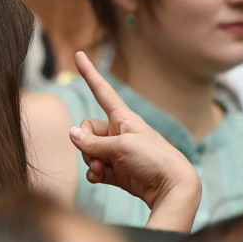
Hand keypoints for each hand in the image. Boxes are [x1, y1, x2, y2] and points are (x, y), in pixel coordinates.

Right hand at [68, 51, 200, 231]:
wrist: (171, 186)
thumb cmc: (153, 159)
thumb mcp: (122, 146)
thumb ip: (94, 142)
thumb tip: (71, 134)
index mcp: (124, 118)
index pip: (102, 92)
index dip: (90, 74)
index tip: (80, 55)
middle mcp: (119, 132)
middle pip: (87, 130)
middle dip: (85, 143)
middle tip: (97, 157)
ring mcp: (117, 152)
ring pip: (88, 151)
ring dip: (89, 161)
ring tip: (100, 169)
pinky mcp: (117, 171)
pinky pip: (95, 168)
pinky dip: (93, 173)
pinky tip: (98, 178)